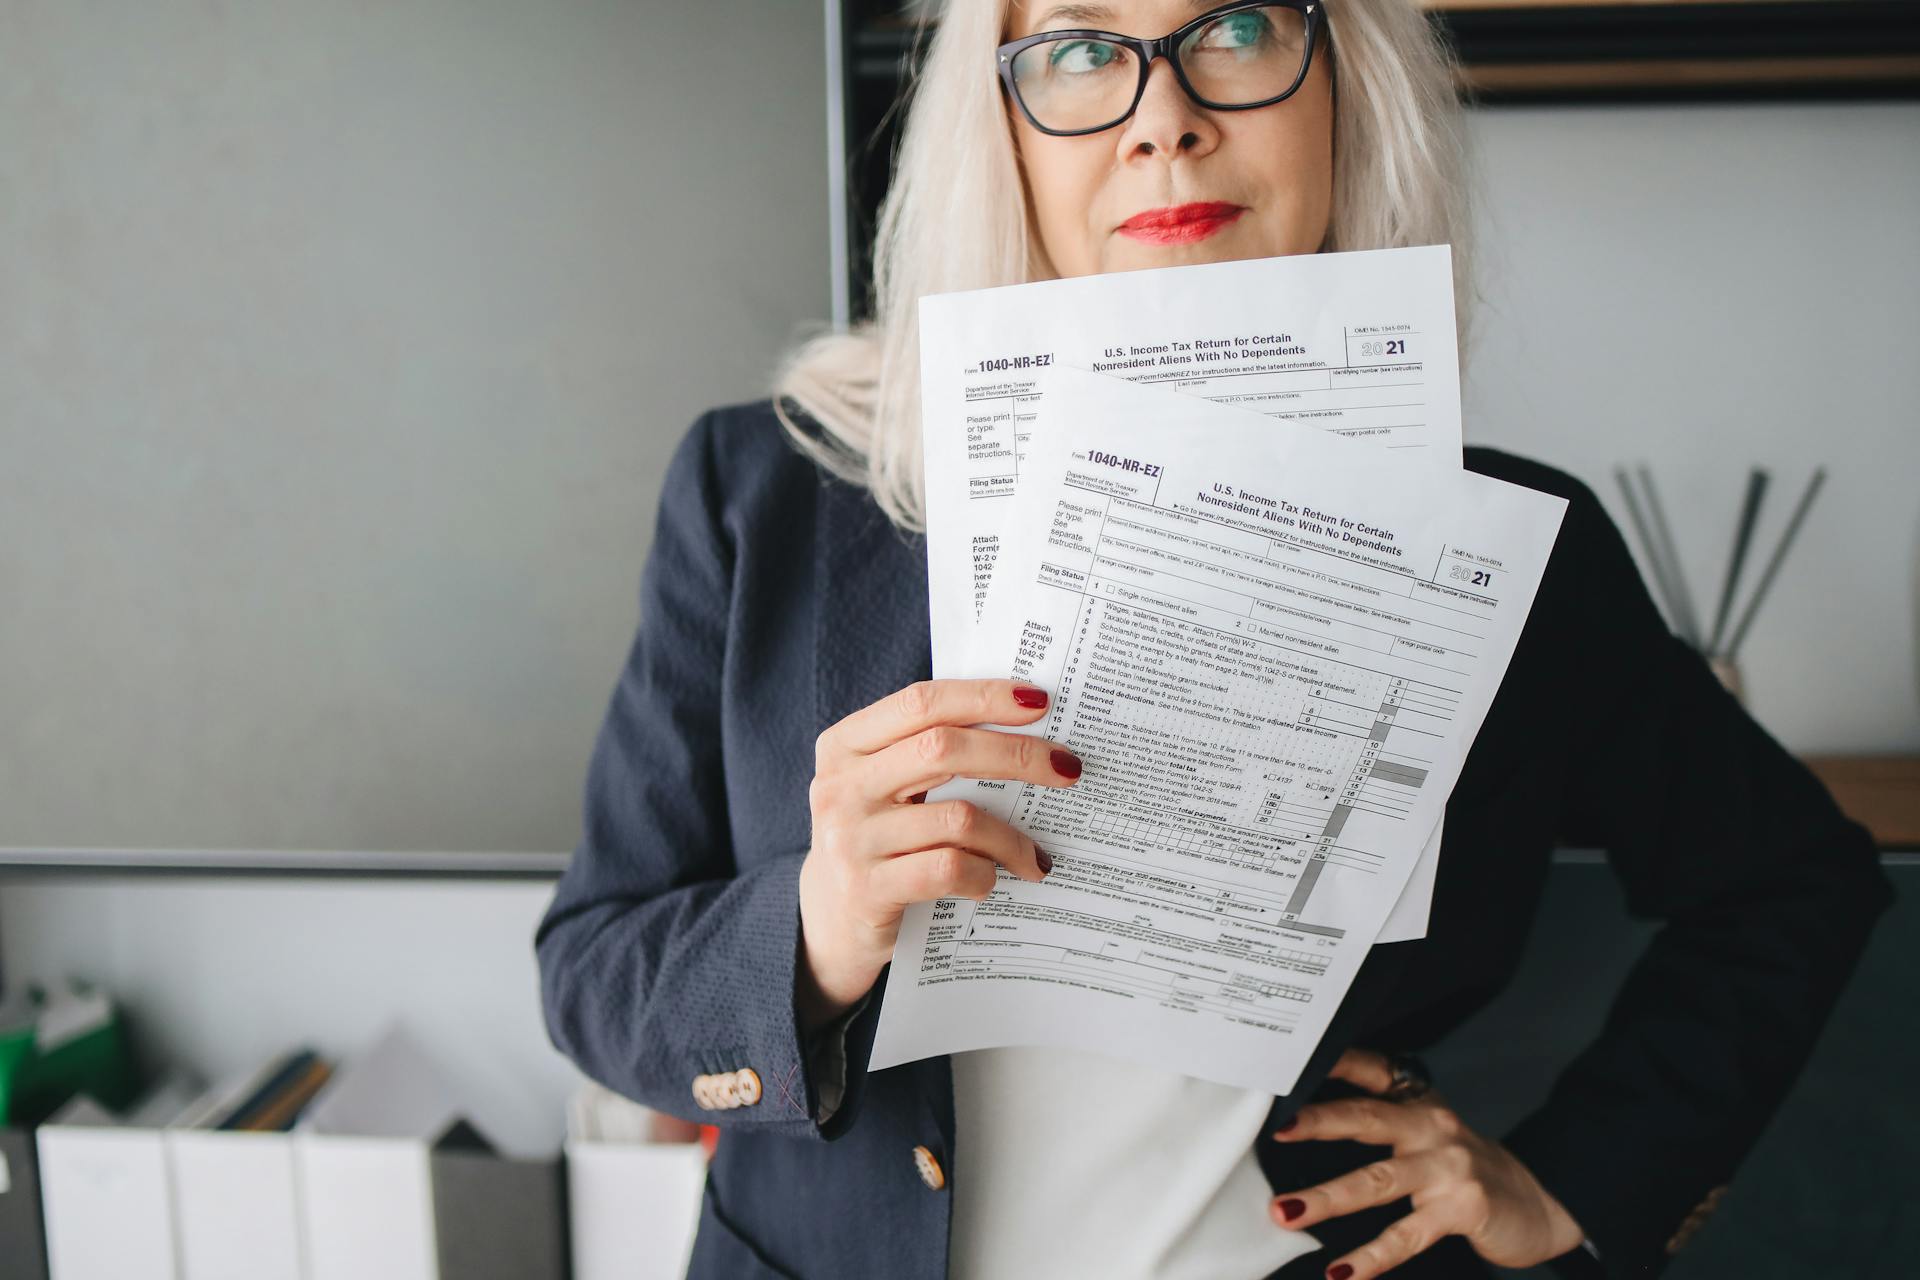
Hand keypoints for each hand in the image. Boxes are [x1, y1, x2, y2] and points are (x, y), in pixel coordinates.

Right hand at [796, 678, 1082, 1031]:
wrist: (830, 920)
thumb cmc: (879, 839)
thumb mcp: (885, 787)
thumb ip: (928, 754)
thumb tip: (1027, 729)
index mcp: (845, 744)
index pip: (921, 703)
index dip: (984, 696)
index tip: (1040, 702)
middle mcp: (840, 786)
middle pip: (943, 749)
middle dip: (1017, 755)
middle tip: (1067, 768)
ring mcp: (850, 839)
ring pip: (957, 818)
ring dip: (1011, 837)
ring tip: (1035, 855)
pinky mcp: (866, 890)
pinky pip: (948, 869)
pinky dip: (983, 873)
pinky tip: (992, 880)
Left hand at [1268, 1047, 1586, 1277]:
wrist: (1539, 1208)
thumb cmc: (1467, 1170)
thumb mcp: (1429, 1133)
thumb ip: (1382, 1120)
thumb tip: (1306, 1120)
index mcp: (1418, 1102)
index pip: (1371, 1070)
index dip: (1333, 1061)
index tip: (1294, 1061)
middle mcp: (1432, 1126)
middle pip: (1366, 1118)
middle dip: (1318, 1123)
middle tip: (1275, 1130)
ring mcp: (1449, 1167)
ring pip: (1376, 1181)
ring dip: (1326, 1198)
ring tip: (1286, 1211)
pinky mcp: (1463, 1208)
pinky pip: (1407, 1235)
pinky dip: (1371, 1256)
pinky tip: (1341, 1272)